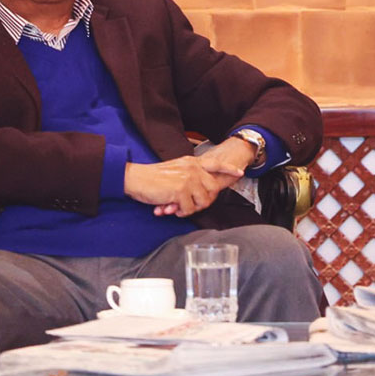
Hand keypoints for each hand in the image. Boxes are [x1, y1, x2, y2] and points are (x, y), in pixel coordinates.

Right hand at [124, 153, 244, 216]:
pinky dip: (179, 212)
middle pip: (212, 190)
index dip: (229, 170)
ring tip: (175, 206)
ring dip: (189, 209)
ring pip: (202, 202)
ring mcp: (188, 179)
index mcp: (192, 163)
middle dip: (203, 202)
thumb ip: (191, 177)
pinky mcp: (180, 190)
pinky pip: (189, 209)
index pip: (216, 164)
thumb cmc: (153, 178)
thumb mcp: (176, 170)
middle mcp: (193, 169)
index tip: (239, 173)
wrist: (135, 178)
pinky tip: (168, 208)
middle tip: (187, 206)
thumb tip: (203, 193)